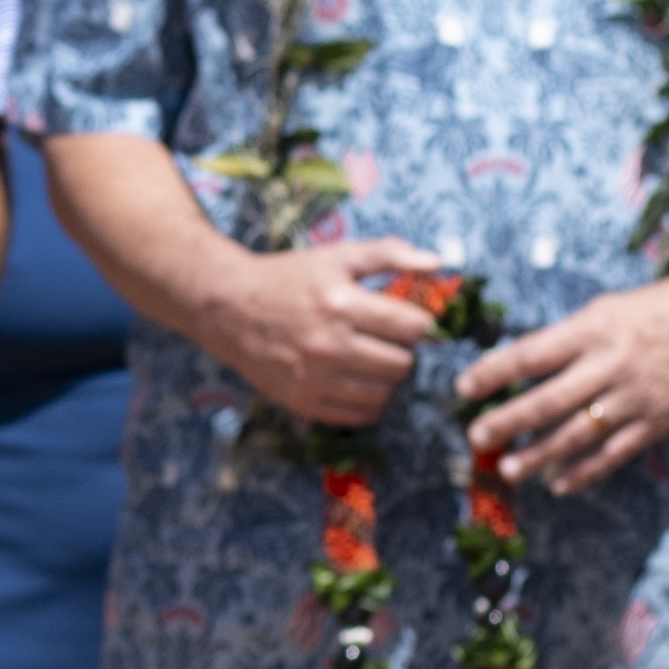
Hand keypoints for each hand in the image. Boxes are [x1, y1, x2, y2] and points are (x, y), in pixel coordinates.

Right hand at [189, 235, 451, 425]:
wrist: (229, 308)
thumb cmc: (289, 278)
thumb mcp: (337, 256)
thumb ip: (389, 254)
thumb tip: (438, 263)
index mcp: (341, 302)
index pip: (412, 327)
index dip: (421, 324)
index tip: (409, 321)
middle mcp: (329, 343)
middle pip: (402, 364)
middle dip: (403, 351)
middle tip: (388, 341)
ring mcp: (315, 377)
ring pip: (383, 393)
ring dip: (386, 378)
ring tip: (371, 359)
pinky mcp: (303, 401)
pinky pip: (358, 415)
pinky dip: (367, 401)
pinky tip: (357, 380)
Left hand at [464, 276, 668, 495]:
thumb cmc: (648, 312)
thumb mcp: (603, 310)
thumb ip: (563, 340)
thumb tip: (513, 368)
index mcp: (594, 330)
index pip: (532, 354)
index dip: (494, 372)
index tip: (463, 387)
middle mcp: (612, 365)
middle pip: (550, 400)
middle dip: (509, 421)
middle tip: (476, 437)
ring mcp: (636, 398)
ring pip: (579, 434)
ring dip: (540, 455)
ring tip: (509, 470)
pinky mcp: (656, 423)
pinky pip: (614, 454)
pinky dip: (584, 473)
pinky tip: (557, 484)